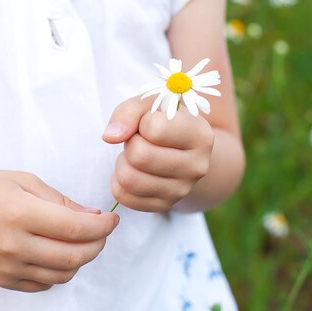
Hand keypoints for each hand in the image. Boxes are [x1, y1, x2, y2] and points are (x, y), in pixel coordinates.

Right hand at [0, 170, 118, 291]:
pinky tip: (56, 252)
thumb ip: (62, 201)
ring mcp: (6, 267)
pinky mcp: (2, 280)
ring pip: (62, 275)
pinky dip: (59, 271)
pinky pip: (44, 284)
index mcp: (19, 213)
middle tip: (102, 232)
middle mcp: (12, 245)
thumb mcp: (25, 181)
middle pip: (73, 257)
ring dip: (81, 260)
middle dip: (98, 245)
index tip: (112, 220)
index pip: (74, 228)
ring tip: (80, 241)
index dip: (102, 227)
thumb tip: (94, 218)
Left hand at [102, 97, 214, 212]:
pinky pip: (123, 196)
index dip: (143, 122)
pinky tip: (133, 170)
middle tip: (139, 139)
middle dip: (131, 143)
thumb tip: (110, 136)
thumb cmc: (164, 120)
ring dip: (123, 162)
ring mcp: (181, 190)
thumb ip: (129, 112)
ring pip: (129, 179)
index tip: (150, 122)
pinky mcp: (163, 205)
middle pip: (140, 156)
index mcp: (201, 136)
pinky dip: (118, 180)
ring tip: (136, 154)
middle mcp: (197, 167)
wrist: (182, 148)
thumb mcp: (151, 105)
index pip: (155, 129)